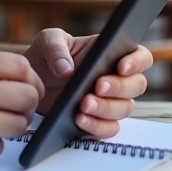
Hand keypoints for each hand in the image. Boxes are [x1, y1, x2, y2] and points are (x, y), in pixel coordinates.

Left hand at [23, 29, 150, 137]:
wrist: (31, 81)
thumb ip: (56, 49)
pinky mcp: (97, 120)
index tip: (121, 66)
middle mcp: (116, 77)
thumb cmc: (46, 55)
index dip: (137, 62)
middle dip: (119, 87)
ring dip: (106, 109)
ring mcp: (109, 101)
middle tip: (97, 86)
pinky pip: (109, 129)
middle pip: (137, 85)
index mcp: (111, 52)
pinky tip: (80, 119)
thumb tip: (67, 70)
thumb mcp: (47, 41)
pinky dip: (97, 127)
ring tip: (83, 105)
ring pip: (125, 109)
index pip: (140, 56)